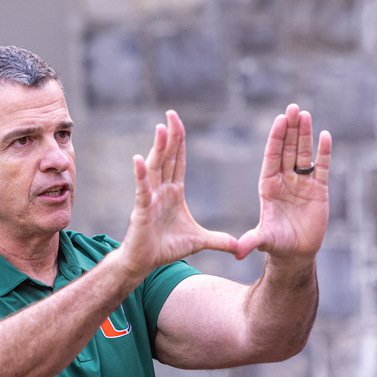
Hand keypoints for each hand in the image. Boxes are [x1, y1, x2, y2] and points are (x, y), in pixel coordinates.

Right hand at [117, 110, 239, 278]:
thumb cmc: (165, 248)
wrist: (144, 263)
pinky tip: (138, 159)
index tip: (178, 123)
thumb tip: (239, 247)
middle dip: (169, 136)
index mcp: (173, 193)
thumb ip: (218, 241)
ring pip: (155, 168)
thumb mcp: (198, 241)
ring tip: (160, 128)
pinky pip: (142, 190)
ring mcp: (150, 199)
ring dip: (158, 148)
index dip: (179, 142)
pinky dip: (140, 175)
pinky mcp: (142, 211)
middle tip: (171, 114)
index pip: (177, 162)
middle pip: (166, 158)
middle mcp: (160, 191)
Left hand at [236, 104, 331, 260]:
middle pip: (288, 149)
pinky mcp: (319, 189)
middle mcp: (285, 180)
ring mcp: (302, 183)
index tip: (280, 120)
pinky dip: (324, 152)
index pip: (272, 157)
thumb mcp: (264, 241)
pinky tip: (325, 135)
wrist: (296, 252)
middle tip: (293, 108)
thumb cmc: (277, 245)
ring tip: (305, 114)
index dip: (277, 138)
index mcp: (269, 186)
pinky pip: (322, 167)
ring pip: (304, 153)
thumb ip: (252, 241)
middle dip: (290, 129)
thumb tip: (236, 252)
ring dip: (305, 135)